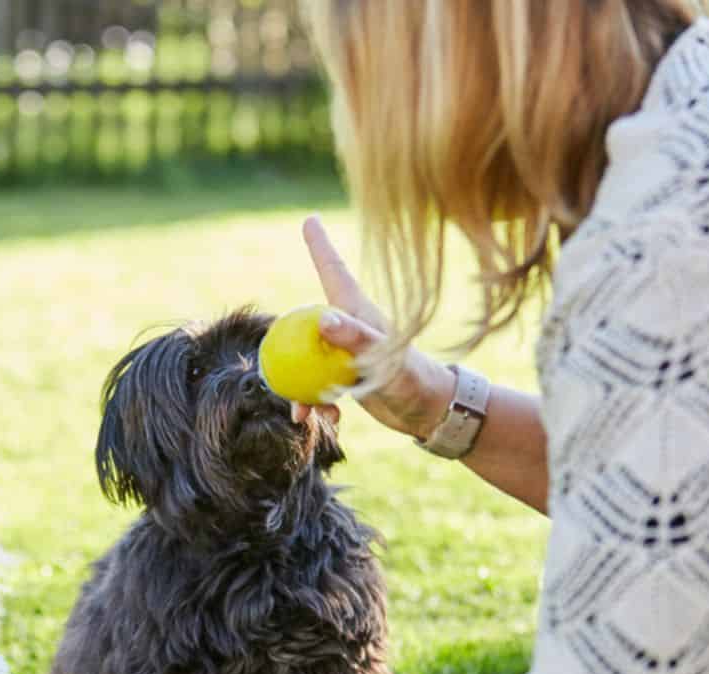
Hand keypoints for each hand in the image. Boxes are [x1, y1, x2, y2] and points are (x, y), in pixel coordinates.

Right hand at [293, 216, 456, 440]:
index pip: (333, 272)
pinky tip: (326, 419)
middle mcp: (349, 327)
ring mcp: (346, 352)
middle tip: (277, 375)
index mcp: (357, 311)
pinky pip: (318, 384)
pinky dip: (316, 403)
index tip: (309, 219)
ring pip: (306, 359)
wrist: (432, 412)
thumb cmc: (414, 381)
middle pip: (304, 323)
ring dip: (298, 387)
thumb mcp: (384, 361)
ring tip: (302, 412)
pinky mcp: (347, 376)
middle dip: (285, 346)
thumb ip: (355, 340)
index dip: (319, 246)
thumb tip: (322, 319)